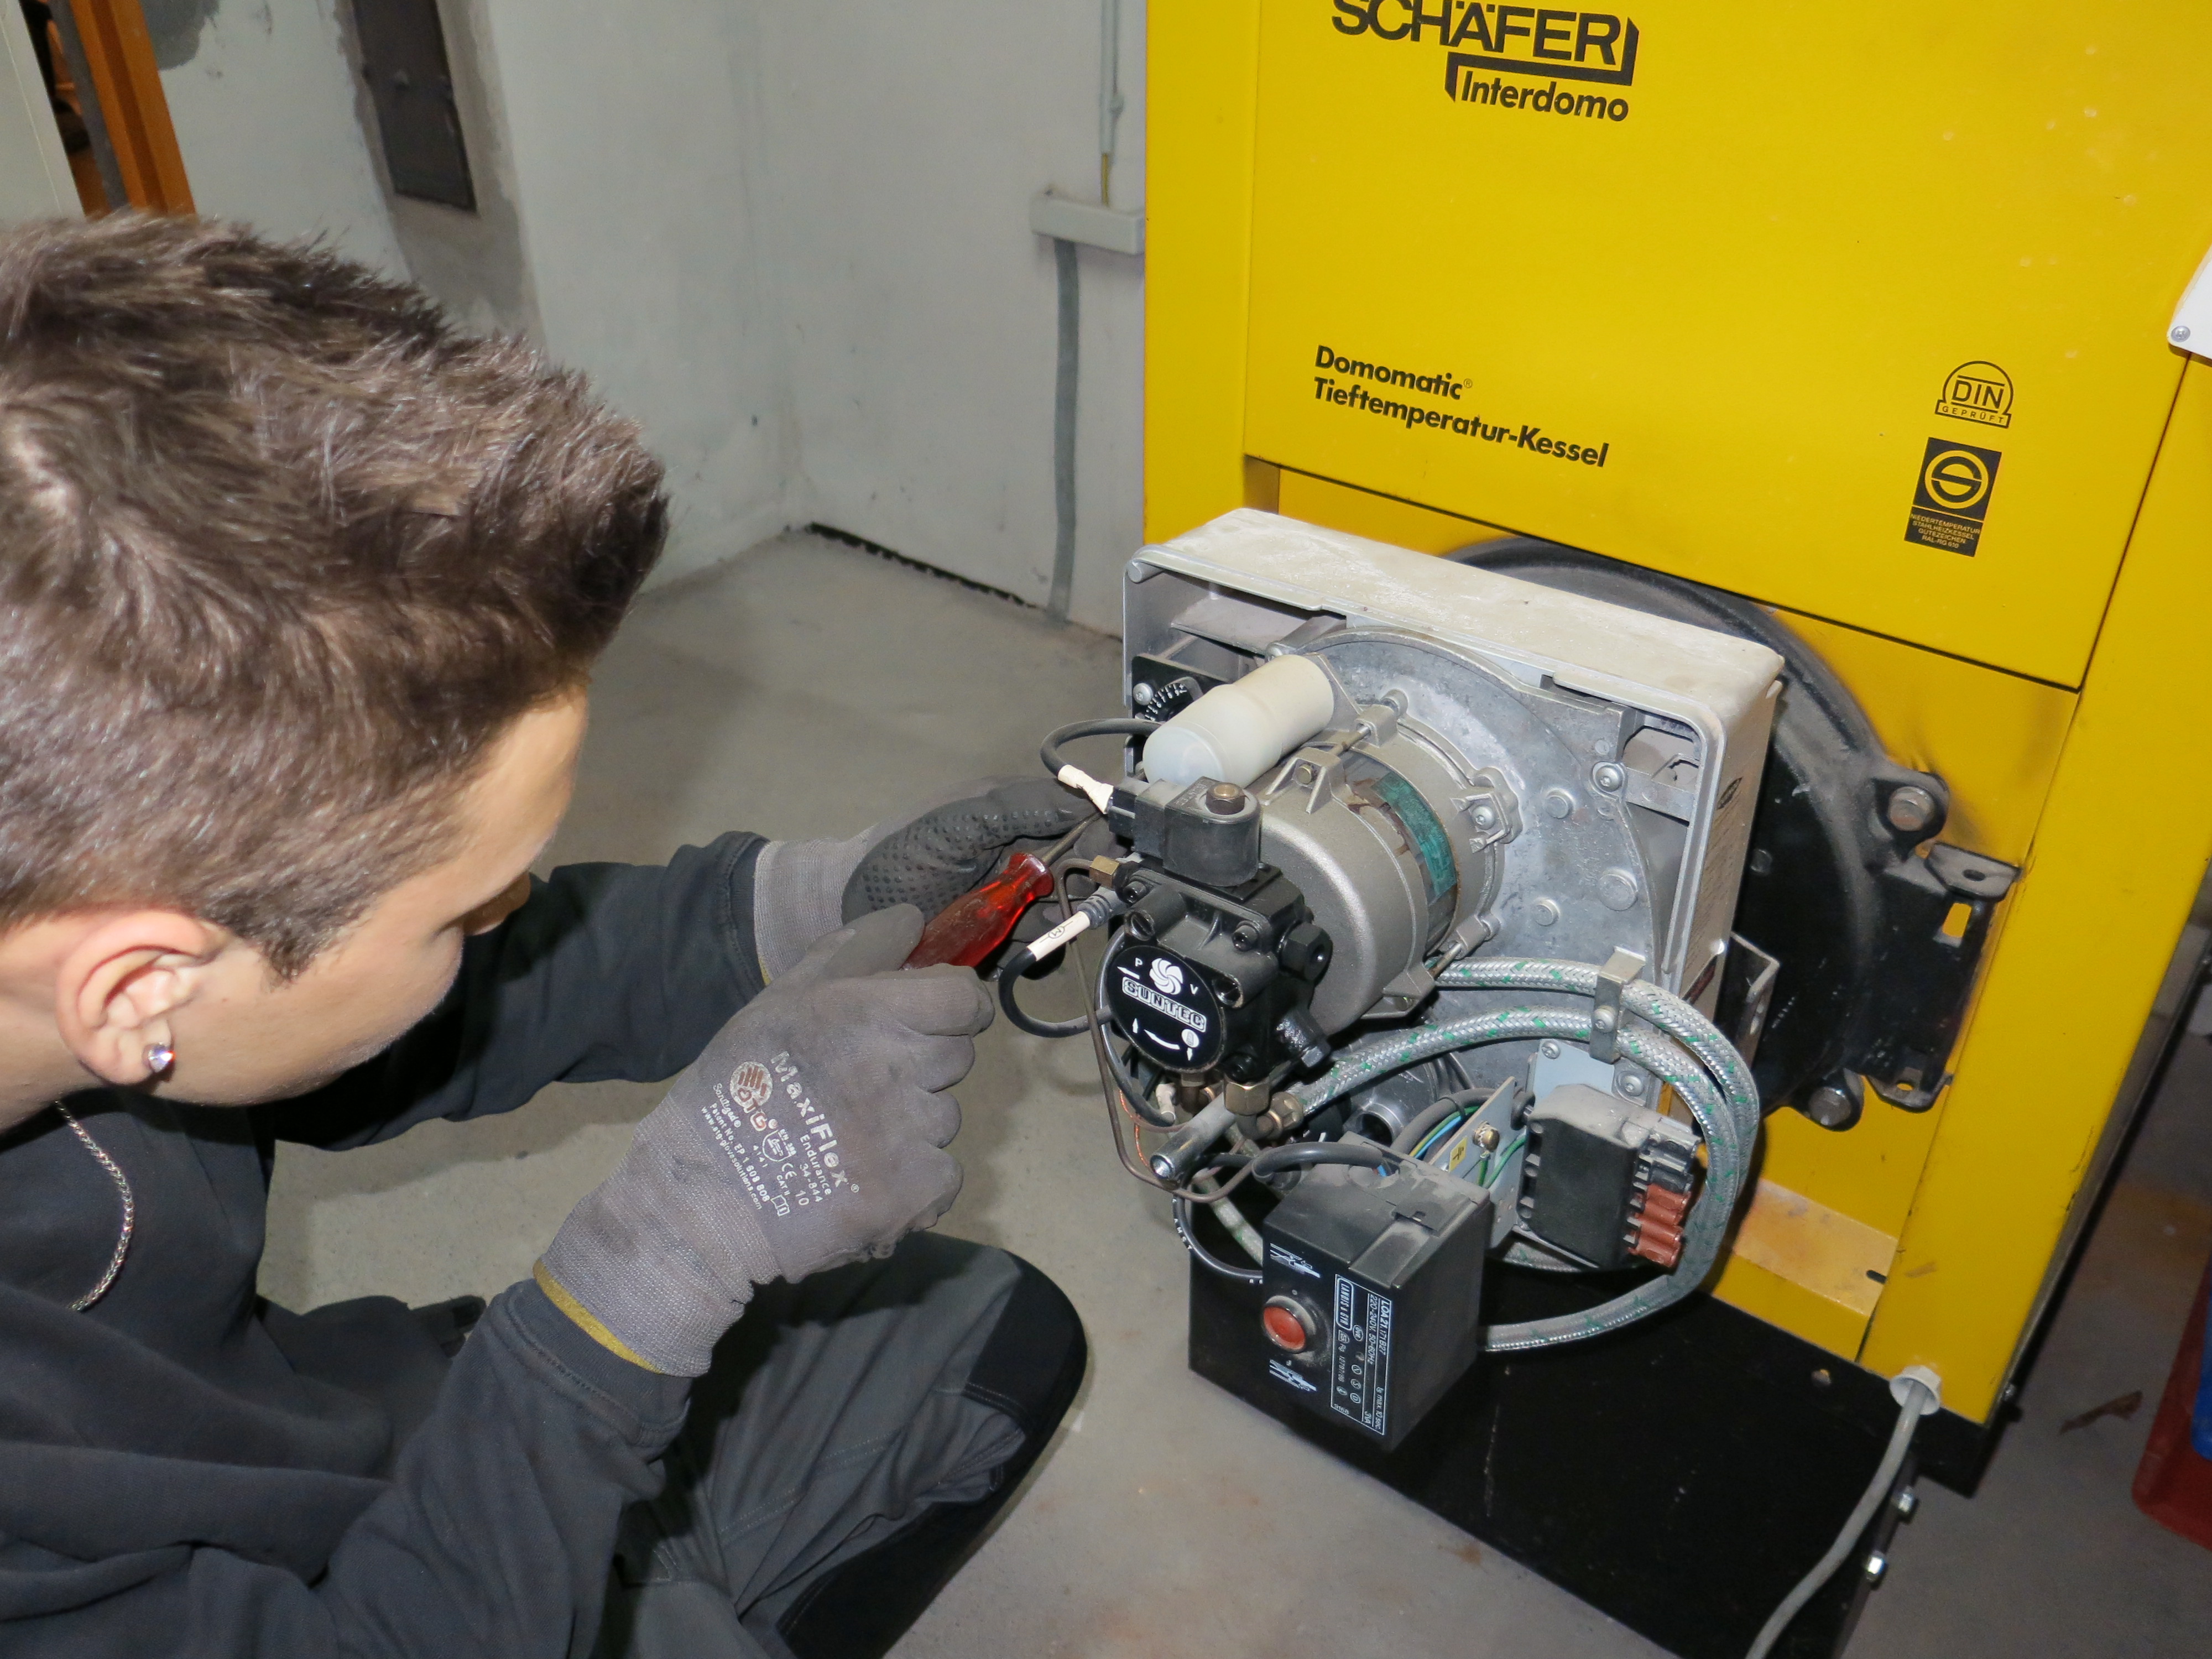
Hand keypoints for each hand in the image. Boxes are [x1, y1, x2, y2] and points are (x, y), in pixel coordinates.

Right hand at [538, 906, 992, 1374]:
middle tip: (862, 1087)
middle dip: (921, 1066)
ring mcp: (909, 1135)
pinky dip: (914, 1181)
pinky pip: (944, 1176)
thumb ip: (856, 951)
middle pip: (956, 1057)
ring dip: (913, 1125)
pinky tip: (862, 1179)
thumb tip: (914, 919)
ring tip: (848, 1138)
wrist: (701, 1201)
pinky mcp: (913, 1194)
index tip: (932, 1021)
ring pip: (945, 1119)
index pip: (963, 999)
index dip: (955, 1008)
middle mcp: (897, 1068)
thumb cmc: (737, 1088)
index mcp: (867, 1013)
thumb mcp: (782, 999)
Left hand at [750, 776, 1090, 977]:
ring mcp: (1012, 897)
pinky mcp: (1000, 936)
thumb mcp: (962, 821)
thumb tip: (1089, 801)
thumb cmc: (902, 853)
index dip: (1104, 835)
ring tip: (1032, 923)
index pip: (1082, 817)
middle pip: (1082, 866)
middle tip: (1067, 895)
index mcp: (1015, 813)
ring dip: (1061, 918)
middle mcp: (1021, 853)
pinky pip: (1038, 942)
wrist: (846, 906)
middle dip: (1084, 883)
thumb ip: (1023, 806)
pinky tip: (1022, 946)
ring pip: (1064, 908)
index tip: (1113, 857)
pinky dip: (1040, 946)